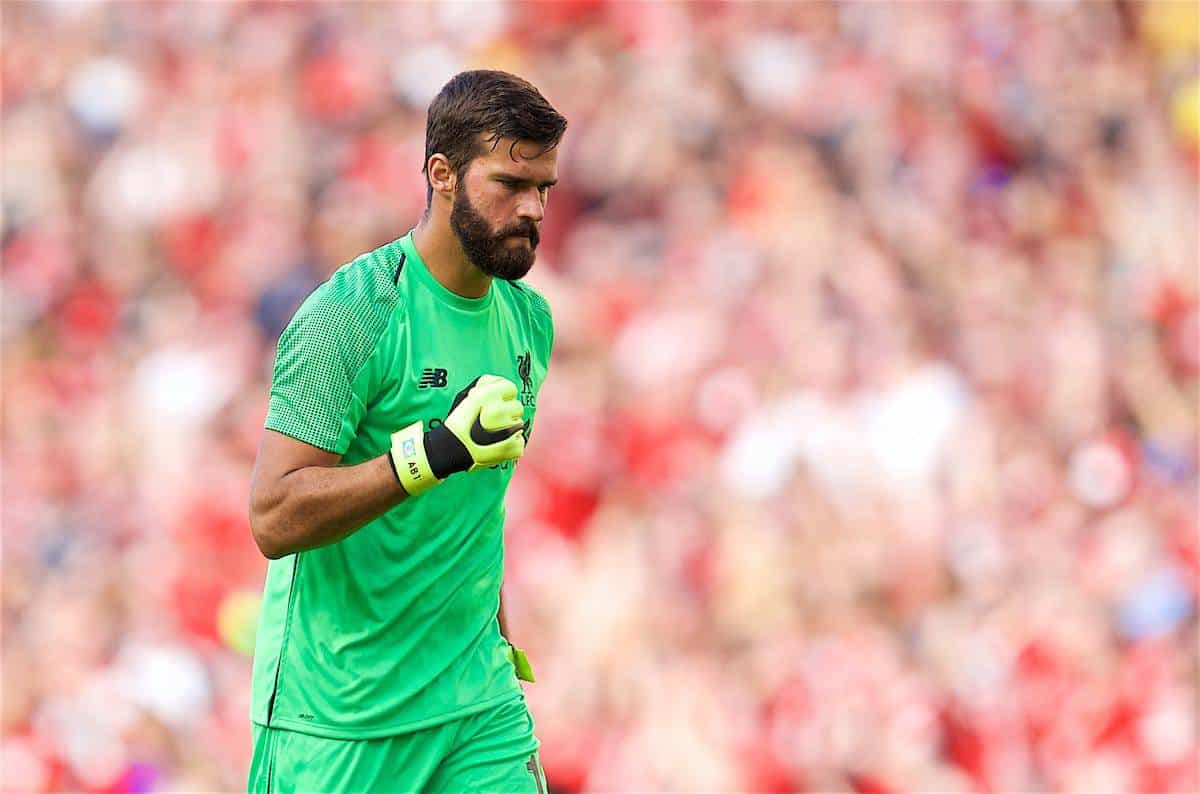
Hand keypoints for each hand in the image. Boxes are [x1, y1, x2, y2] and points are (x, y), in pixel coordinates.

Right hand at [389, 375, 524, 495]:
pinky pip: (519, 442)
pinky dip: (512, 444)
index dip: (504, 395)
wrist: (448, 451)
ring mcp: (507, 432)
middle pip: (517, 407)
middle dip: (508, 412)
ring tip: (493, 434)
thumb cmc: (456, 424)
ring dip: (510, 428)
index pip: (511, 388)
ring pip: (519, 424)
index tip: (498, 402)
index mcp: (487, 397)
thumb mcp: (465, 397)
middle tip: (493, 421)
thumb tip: (495, 381)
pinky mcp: (512, 449)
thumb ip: (484, 386)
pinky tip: (498, 445)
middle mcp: (498, 411)